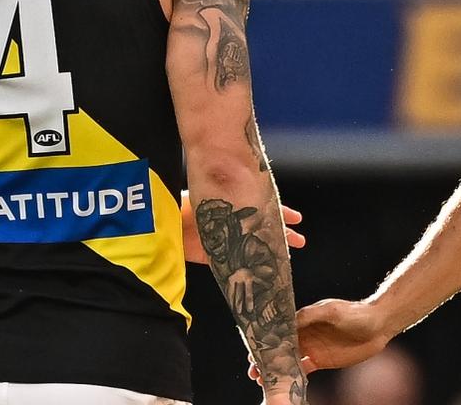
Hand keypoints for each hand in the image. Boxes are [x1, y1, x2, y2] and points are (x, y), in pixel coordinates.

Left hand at [182, 192, 304, 263]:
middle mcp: (231, 222)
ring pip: (253, 244)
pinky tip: (261, 269)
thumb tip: (253, 191)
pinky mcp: (214, 257)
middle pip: (260, 227)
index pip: (261, 207)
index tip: (297, 218)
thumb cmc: (182, 208)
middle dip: (280, 232)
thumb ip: (228, 201)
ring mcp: (224, 240)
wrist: (161, 229)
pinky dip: (250, 265)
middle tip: (299, 240)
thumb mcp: (210, 199)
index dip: (279, 212)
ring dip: (269, 247)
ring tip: (287, 254)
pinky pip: (237, 261)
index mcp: (231, 205)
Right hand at [248, 298, 389, 382]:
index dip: (267, 340)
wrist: (377, 326)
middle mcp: (306, 333)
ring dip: (276, 369)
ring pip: (289, 360)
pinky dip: (293, 377)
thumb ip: (312, 315)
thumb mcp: (332, 311)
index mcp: (305, 319)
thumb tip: (290, 320)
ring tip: (263, 380)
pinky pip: (303, 370)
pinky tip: (285, 385)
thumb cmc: (355, 313)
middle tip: (254, 372)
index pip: (280, 330)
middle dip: (266, 358)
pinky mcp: (322, 360)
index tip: (254, 350)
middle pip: (281, 347)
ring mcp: (313, 348)